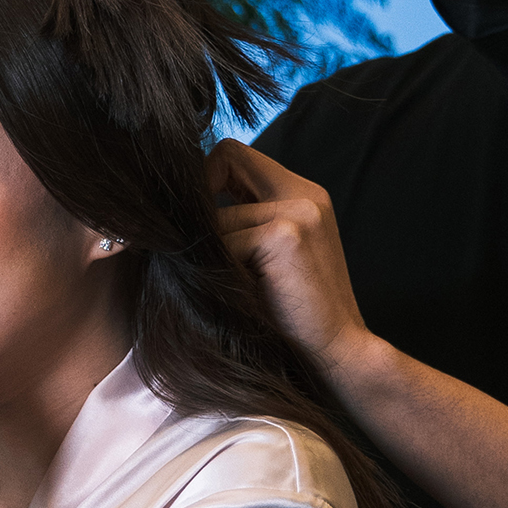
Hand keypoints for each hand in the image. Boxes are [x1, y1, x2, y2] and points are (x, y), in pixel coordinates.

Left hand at [205, 139, 377, 380]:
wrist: (336, 353)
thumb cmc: (292, 314)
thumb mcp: (265, 257)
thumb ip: (238, 222)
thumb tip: (171, 208)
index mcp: (302, 193)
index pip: (233, 154)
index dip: (205, 176)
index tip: (194, 217)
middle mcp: (305, 193)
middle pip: (224, 159)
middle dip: (200, 201)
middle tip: (199, 248)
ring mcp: (299, 211)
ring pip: (217, 217)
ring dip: (211, 254)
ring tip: (230, 287)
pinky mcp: (286, 235)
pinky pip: (223, 244)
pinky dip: (221, 273)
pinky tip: (241, 298)